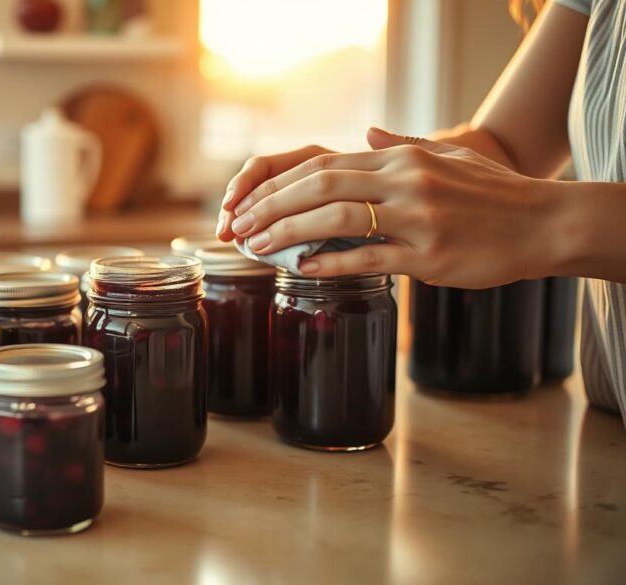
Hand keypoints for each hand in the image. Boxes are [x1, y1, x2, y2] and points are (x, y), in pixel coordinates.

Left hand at [216, 127, 558, 288]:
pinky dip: (332, 263)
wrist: (543, 223)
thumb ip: (401, 146)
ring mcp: (417, 219)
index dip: (279, 185)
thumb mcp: (447, 157)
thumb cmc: (491, 193)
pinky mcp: (430, 256)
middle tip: (238, 227)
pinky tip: (303, 268)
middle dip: (271, 206)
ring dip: (289, 232)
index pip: (323, 166)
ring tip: (257, 247)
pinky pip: (371, 258)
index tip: (247, 202)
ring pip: (338, 220)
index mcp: (400, 160)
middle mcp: (404, 182)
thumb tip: (365, 135)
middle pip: (320, 187)